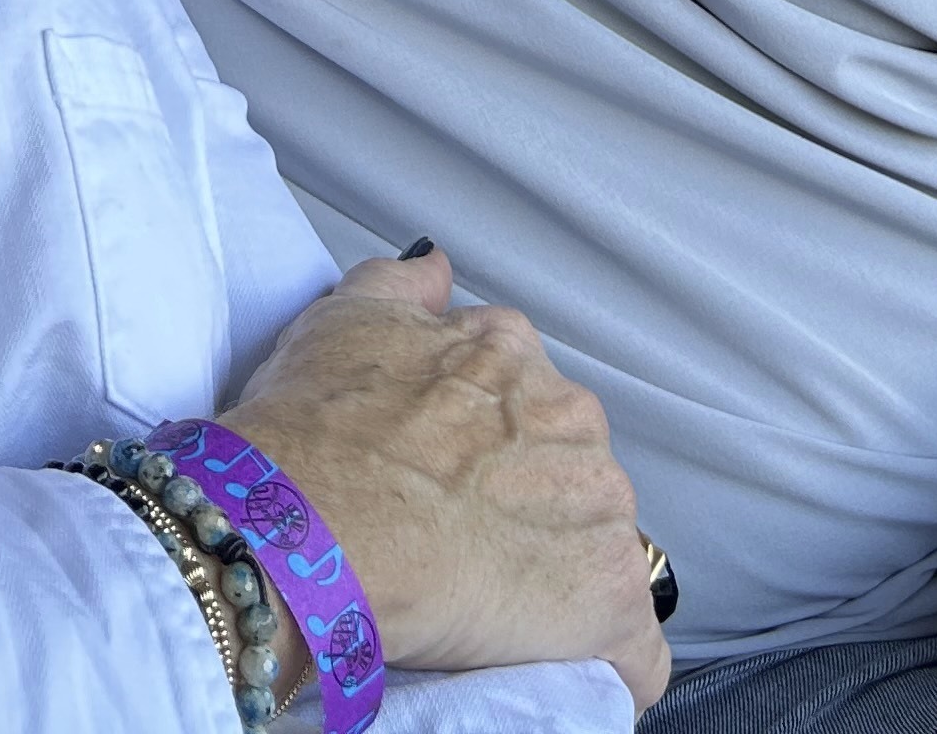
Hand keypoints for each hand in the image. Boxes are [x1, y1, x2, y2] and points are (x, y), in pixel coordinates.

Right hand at [220, 248, 663, 701]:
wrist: (305, 528)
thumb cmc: (313, 433)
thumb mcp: (341, 322)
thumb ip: (401, 286)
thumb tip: (436, 268)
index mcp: (514, 358)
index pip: (531, 408)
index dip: (493, 455)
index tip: (454, 486)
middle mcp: (573, 421)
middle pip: (573, 479)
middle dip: (532, 516)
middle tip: (464, 549)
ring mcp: (600, 512)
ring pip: (603, 558)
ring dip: (562, 587)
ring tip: (494, 614)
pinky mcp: (610, 602)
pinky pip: (631, 651)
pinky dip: (600, 666)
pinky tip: (549, 668)